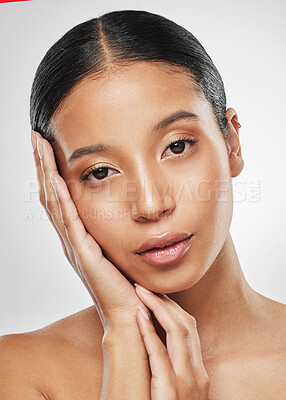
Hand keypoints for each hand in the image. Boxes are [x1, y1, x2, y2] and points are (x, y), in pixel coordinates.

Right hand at [31, 130, 150, 330]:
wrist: (130, 313)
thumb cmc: (128, 283)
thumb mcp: (119, 248)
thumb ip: (114, 229)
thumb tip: (128, 210)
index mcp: (79, 236)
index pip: (60, 197)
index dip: (52, 171)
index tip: (49, 146)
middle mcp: (71, 239)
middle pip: (51, 195)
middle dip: (43, 165)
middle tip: (37, 137)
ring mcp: (75, 246)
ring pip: (54, 202)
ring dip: (46, 173)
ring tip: (39, 146)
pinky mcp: (84, 253)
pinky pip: (69, 220)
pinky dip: (60, 197)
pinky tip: (56, 177)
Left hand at [134, 284, 209, 399]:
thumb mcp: (184, 395)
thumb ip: (178, 376)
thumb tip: (164, 356)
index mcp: (199, 374)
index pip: (190, 331)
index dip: (174, 309)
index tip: (158, 296)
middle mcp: (196, 375)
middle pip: (186, 325)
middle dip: (166, 302)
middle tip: (147, 286)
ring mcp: (185, 382)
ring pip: (177, 332)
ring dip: (158, 307)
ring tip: (141, 292)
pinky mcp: (169, 391)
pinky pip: (159, 354)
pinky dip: (149, 331)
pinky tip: (139, 315)